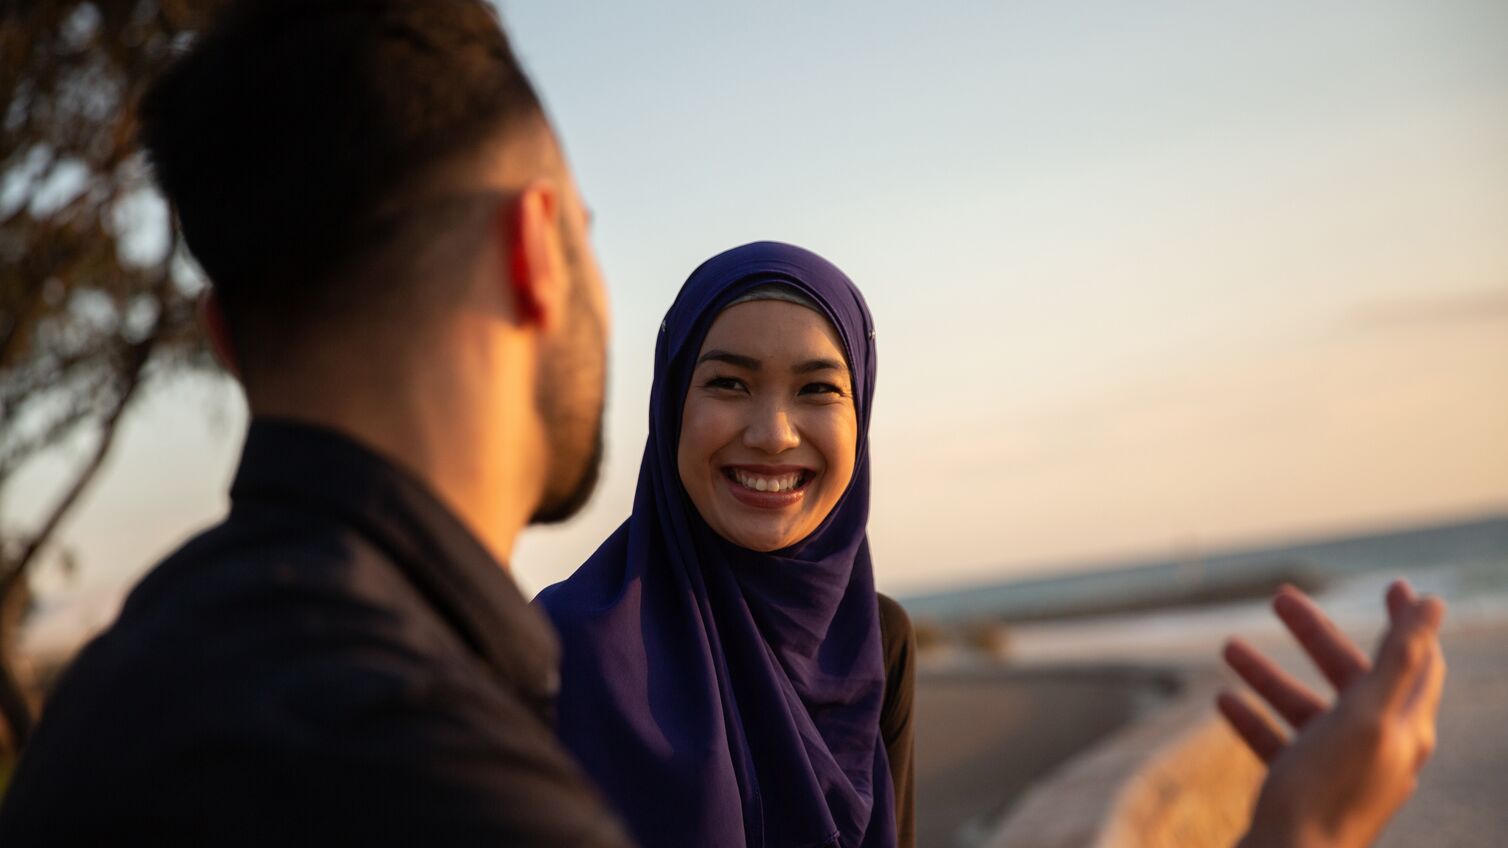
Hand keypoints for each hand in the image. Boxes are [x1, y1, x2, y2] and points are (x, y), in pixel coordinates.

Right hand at [1217, 580, 1445, 847]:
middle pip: (1352, 677)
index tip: (1392, 585)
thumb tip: (1433, 604)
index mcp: (1403, 729)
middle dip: (1316, 635)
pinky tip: (1223, 700)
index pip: (1417, 662)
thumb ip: (1398, 660)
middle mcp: (1377, 749)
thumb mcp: (1366, 717)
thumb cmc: (1325, 794)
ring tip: (1228, 647)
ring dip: (1269, 674)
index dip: (1407, 622)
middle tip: (1280, 599)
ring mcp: (1338, 771)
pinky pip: (1278, 743)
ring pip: (1306, 708)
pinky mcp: (1302, 791)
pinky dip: (1253, 717)